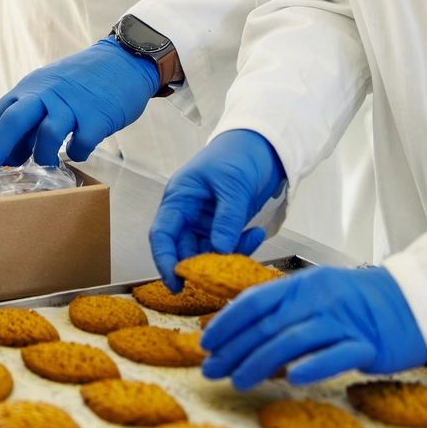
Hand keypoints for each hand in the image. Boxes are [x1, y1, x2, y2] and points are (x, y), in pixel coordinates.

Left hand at [0, 37, 158, 171]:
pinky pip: (83, 142)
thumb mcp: (45, 96)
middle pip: (11, 122)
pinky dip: (78, 152)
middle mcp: (45, 95)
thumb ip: (26, 124)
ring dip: (42, 155)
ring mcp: (72, 104)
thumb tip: (8, 158)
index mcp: (28, 90)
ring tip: (46, 166)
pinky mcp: (98, 116)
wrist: (122, 61)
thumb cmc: (78, 84)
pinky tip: (79, 151)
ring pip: (47, 133)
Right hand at [148, 130, 285, 287]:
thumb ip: (226, 220)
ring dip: (226, 256)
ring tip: (248, 243)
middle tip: (220, 277)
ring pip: (208, 251)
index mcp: (180, 198)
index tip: (175, 282)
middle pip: (184, 248)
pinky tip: (255, 234)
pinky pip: (227, 246)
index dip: (164, 260)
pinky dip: (241, 246)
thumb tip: (220, 251)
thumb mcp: (232, 186)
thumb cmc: (238, 154)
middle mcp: (189, 212)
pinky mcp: (224, 225)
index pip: (163, 234)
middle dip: (201, 264)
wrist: (263, 145)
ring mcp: (207, 220)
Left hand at [197, 265, 426, 388]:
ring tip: (239, 380)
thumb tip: (241, 329)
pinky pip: (336, 355)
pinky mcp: (368, 344)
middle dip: (234, 349)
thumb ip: (285, 308)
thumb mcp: (318, 295)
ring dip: (261, 362)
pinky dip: (313, 366)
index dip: (227, 322)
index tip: (206, 343)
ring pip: (293, 341)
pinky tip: (293, 380)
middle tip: (212, 370)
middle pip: (268, 325)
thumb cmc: (361, 302)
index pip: (255, 301)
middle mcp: (320, 299)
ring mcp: (344, 321)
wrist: (414, 302)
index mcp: (303, 284)